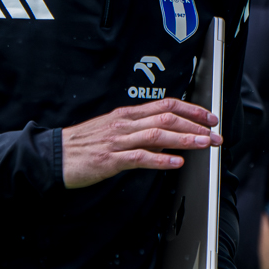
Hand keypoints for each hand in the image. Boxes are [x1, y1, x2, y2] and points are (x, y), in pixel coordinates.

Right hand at [60, 99, 218, 188]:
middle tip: (215, 134)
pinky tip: (176, 162)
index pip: (166, 105)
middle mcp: (125, 124)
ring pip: (158, 135)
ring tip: (204, 144)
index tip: (209, 117)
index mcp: (127, 115)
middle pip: (167, 119)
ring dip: (185, 139)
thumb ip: (136, 129)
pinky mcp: (110, 160)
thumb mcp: (111, 129)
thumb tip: (163, 132)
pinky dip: (161, 159)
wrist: (53, 155)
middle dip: (195, 126)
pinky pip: (140, 158)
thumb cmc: (82, 145)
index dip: (191, 110)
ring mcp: (118, 141)